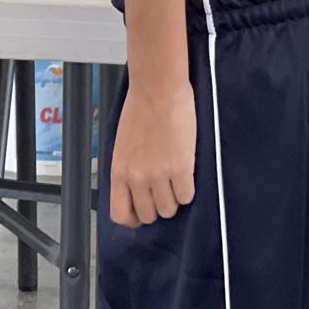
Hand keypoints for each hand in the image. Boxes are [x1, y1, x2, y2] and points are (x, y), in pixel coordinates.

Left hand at [109, 78, 195, 228]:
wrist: (158, 89)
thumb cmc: (141, 108)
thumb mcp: (124, 145)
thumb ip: (129, 168)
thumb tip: (139, 186)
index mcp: (119, 172)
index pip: (120, 214)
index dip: (134, 218)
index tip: (143, 211)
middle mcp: (136, 178)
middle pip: (149, 215)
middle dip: (158, 207)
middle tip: (166, 192)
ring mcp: (158, 175)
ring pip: (169, 209)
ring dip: (175, 199)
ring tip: (178, 182)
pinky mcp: (181, 168)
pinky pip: (187, 196)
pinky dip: (189, 190)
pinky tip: (188, 175)